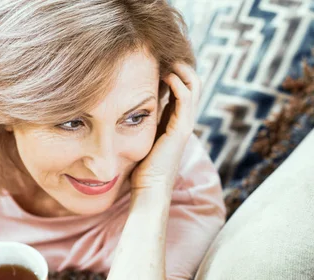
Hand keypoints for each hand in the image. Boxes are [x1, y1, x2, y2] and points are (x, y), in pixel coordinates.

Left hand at [131, 63, 199, 196]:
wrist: (148, 189)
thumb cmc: (139, 169)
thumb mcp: (138, 140)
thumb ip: (136, 124)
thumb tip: (119, 110)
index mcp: (173, 123)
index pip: (180, 91)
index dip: (171, 75)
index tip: (154, 64)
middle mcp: (183, 122)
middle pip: (191, 85)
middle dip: (180, 68)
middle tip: (164, 56)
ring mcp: (185, 125)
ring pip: (193, 88)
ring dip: (182, 70)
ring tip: (167, 60)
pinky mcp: (182, 129)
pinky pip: (186, 98)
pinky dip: (179, 83)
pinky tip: (166, 75)